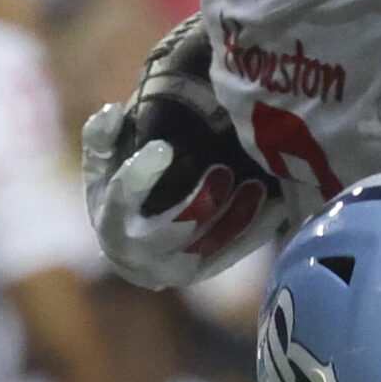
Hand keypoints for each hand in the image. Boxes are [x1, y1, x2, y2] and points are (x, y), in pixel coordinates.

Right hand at [81, 104, 282, 289]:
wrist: (132, 256)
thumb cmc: (117, 202)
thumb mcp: (102, 169)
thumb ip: (101, 139)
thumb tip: (112, 110)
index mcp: (112, 221)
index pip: (122, 199)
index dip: (141, 175)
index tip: (162, 147)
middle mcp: (142, 253)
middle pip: (174, 229)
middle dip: (201, 202)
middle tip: (224, 170)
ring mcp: (176, 266)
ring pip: (211, 244)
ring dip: (238, 216)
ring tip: (259, 186)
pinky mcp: (204, 271)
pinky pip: (234, 252)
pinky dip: (257, 231)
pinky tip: (279, 207)